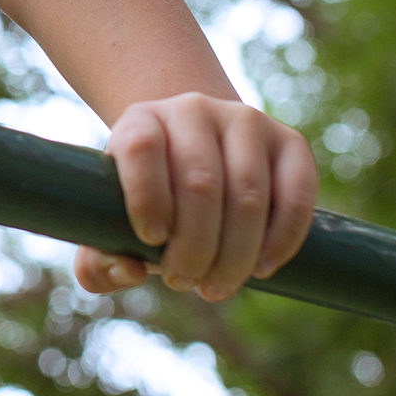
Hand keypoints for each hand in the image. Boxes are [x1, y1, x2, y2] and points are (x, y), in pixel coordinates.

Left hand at [75, 92, 317, 302]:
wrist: (196, 155)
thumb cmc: (148, 201)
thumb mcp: (110, 223)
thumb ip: (98, 260)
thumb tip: (129, 271)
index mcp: (140, 120)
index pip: (141, 148)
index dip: (146, 197)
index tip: (151, 241)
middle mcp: (193, 109)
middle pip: (200, 181)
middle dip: (194, 247)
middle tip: (185, 283)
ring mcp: (246, 120)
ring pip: (248, 193)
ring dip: (235, 253)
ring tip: (217, 286)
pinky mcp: (289, 141)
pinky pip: (296, 194)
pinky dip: (282, 239)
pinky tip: (261, 268)